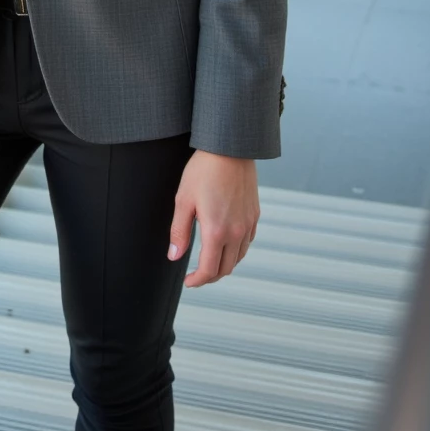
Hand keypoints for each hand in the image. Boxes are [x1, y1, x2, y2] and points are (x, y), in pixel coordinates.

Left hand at [167, 150, 259, 286]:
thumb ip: (179, 232)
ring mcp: (248, 224)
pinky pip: (247, 243)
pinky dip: (237, 251)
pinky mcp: (255, 215)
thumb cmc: (204, 170)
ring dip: (224, 265)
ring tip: (210, 261)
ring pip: (239, 258)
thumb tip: (174, 256)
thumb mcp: (183, 200)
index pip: (209, 270)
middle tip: (196, 275)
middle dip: (210, 276)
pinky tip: (226, 244)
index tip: (188, 282)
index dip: (197, 281)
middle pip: (226, 268)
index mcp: (216, 231)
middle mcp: (236, 232)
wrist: (230, 149)